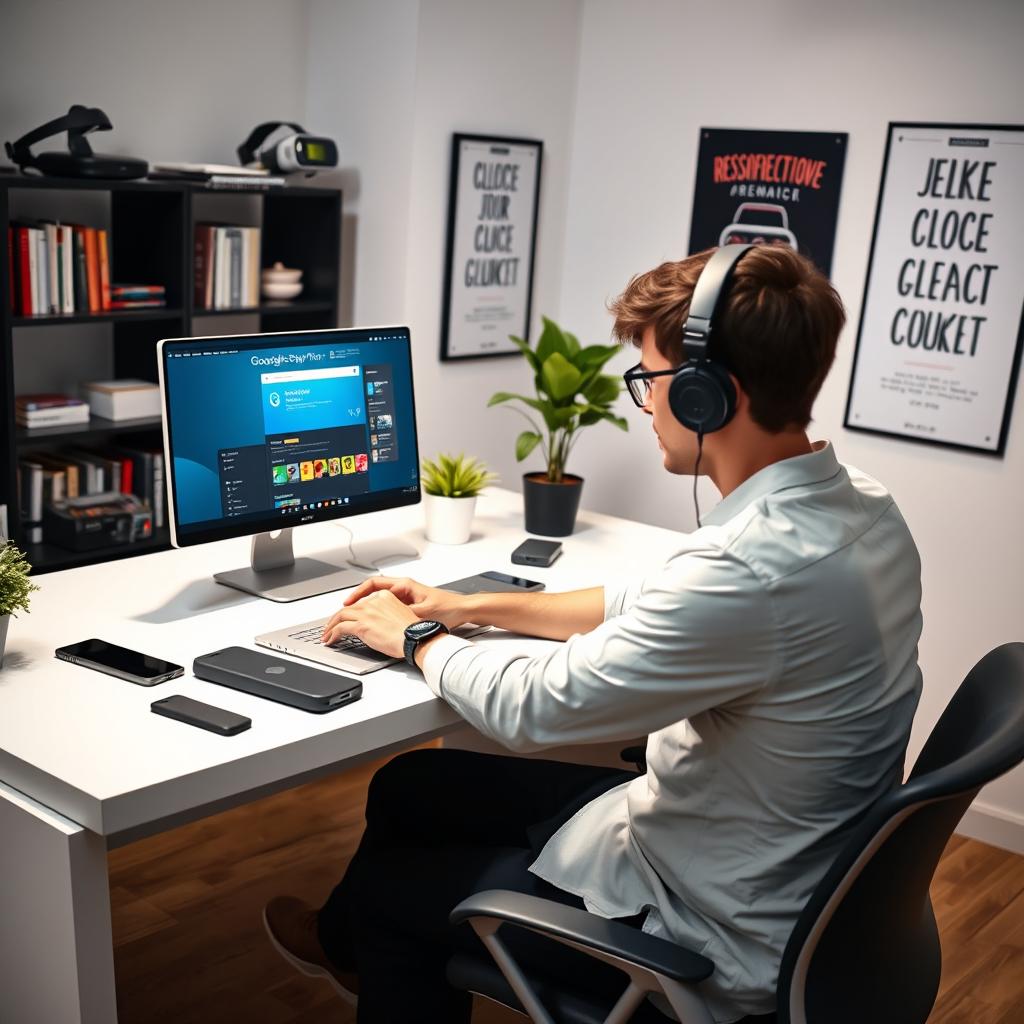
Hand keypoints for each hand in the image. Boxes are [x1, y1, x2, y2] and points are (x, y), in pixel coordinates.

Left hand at [321, 589, 419, 659]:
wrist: (415, 638)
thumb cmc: (412, 632)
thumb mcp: (400, 615)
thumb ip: (386, 614)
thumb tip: (377, 624)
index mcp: (385, 596)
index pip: (362, 602)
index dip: (351, 610)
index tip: (346, 616)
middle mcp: (374, 602)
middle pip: (349, 608)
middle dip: (337, 618)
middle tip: (331, 626)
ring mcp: (367, 612)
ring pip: (341, 616)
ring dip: (331, 626)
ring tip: (327, 635)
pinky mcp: (361, 625)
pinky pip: (340, 628)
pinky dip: (333, 634)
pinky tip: (331, 639)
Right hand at [337, 576, 472, 629]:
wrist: (463, 610)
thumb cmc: (448, 608)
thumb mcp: (423, 612)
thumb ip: (404, 614)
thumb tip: (387, 619)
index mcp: (404, 586)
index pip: (373, 584)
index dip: (358, 593)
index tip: (348, 602)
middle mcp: (404, 589)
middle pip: (373, 592)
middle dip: (358, 601)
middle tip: (345, 612)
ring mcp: (406, 597)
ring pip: (380, 600)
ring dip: (367, 608)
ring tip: (356, 619)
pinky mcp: (410, 606)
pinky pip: (388, 608)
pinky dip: (378, 614)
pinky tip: (374, 624)